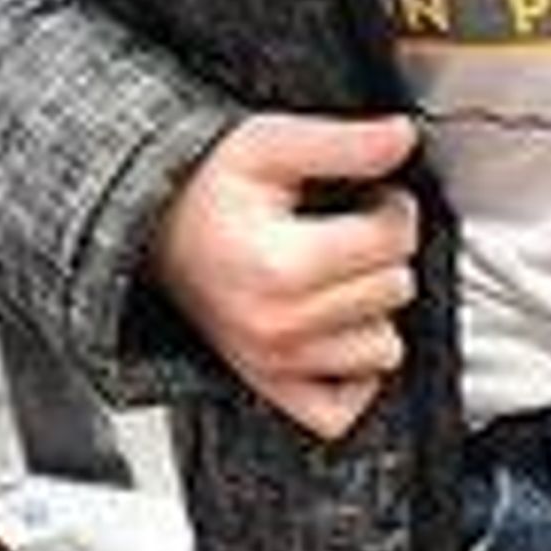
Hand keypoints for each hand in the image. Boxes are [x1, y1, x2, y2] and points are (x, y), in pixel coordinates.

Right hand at [152, 110, 420, 442]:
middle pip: (394, 290)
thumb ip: (343, 143)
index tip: (371, 197)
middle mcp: (276, 325)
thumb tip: (400, 138)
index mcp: (278, 266)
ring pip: (384, 349)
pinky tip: (339, 332)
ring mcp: (274, 363)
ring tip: (340, 275)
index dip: (393, 206)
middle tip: (347, 229)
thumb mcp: (269, 144)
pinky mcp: (270, 386)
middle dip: (384, 253)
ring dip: (374, 311)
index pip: (392, 239)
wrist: (150, 226)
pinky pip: (340, 412)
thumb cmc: (204, 188)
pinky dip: (352, 377)